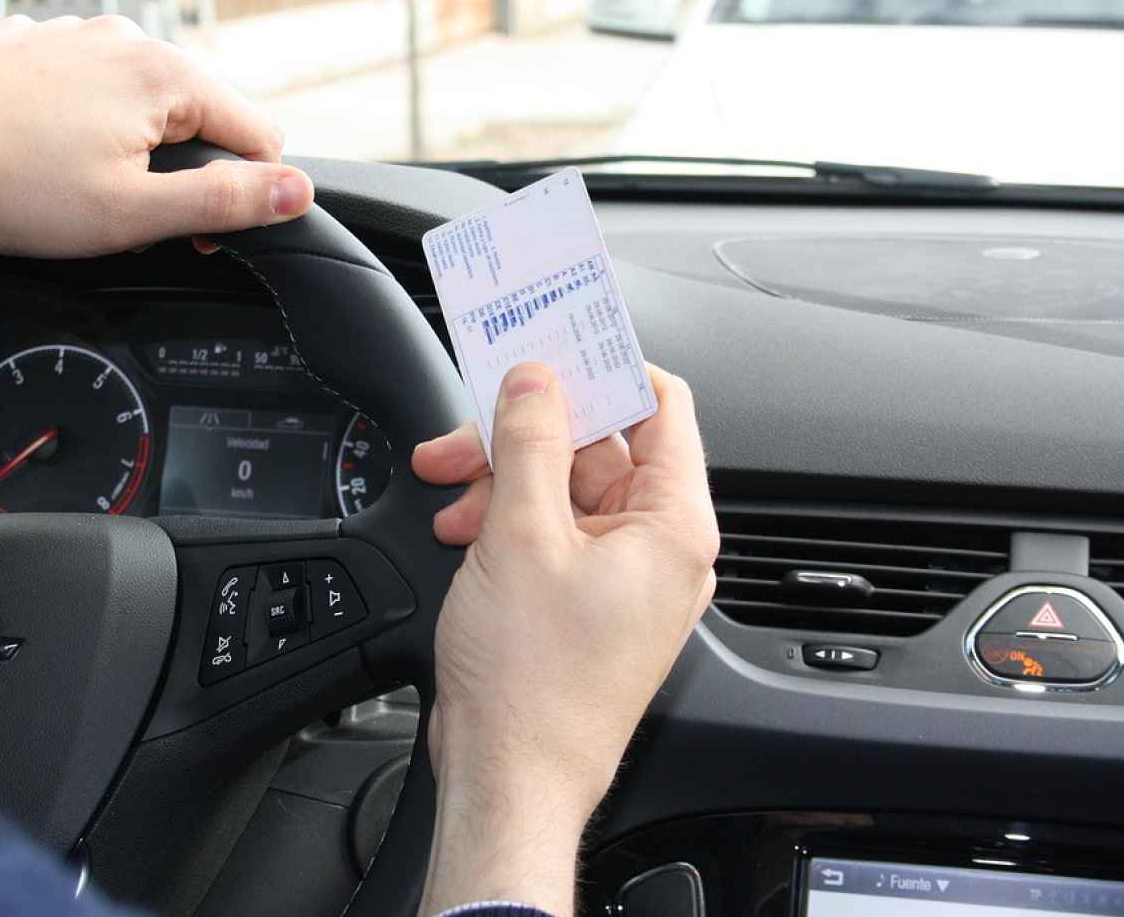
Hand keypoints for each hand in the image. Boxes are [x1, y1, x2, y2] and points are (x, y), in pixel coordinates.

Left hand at [0, 14, 312, 256]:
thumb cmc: (16, 192)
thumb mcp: (135, 214)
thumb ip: (226, 201)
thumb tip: (297, 190)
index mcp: (164, 74)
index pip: (255, 133)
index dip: (239, 193)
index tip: (192, 231)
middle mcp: (122, 38)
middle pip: (195, 111)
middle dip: (179, 165)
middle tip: (128, 213)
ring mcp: (70, 34)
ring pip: (136, 95)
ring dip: (128, 140)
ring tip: (76, 183)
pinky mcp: (25, 45)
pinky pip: (79, 81)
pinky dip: (76, 115)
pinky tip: (43, 150)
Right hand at [412, 362, 717, 915]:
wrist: (509, 780)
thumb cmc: (533, 687)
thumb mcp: (521, 535)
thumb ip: (531, 440)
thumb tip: (535, 377)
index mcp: (673, 525)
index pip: (661, 405)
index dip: (605, 366)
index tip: (551, 342)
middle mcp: (657, 549)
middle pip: (599, 445)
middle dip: (526, 433)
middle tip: (467, 432)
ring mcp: (620, 578)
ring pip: (564, 488)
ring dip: (504, 478)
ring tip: (450, 492)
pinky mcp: (583, 603)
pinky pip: (551, 533)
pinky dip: (505, 520)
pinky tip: (460, 530)